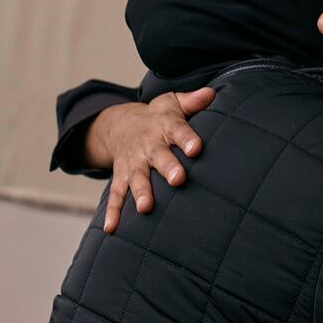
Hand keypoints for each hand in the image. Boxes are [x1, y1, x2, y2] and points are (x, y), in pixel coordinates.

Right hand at [87, 87, 215, 232]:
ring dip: (140, 193)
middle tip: (178, 179)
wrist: (120, 124)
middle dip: (168, 168)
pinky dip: (112, 211)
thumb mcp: (172, 103)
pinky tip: (111, 228)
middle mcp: (148, 145)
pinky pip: (115, 194)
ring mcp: (133, 163)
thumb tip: (212, 94)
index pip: (178, 130)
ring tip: (145, 208)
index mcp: (164, 126)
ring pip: (136, 178)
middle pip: (158, 157)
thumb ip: (192, 101)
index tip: (197, 148)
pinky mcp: (121, 176)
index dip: (187, 138)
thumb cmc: (158, 116)